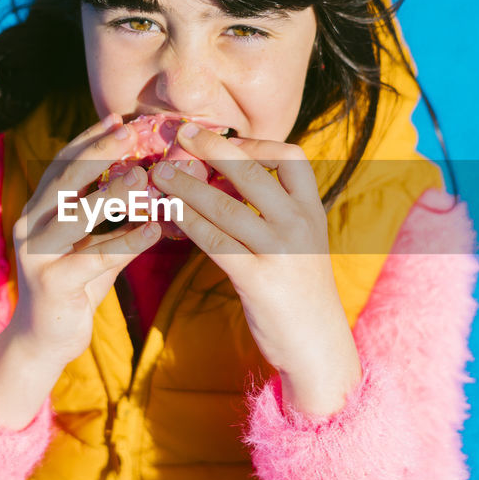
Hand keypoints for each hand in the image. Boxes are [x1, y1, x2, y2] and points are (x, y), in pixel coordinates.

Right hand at [6, 113, 160, 371]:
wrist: (45, 339)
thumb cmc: (76, 283)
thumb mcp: (95, 241)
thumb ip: (115, 213)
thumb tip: (155, 179)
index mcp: (39, 208)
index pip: (61, 162)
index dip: (89, 139)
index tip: (119, 118)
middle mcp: (30, 224)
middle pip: (64, 180)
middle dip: (98, 153)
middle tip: (131, 132)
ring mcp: (36, 254)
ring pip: (76, 216)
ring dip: (112, 194)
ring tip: (146, 177)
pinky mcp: (51, 284)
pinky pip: (93, 258)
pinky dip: (125, 242)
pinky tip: (154, 231)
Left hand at [148, 124, 359, 410]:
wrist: (318, 346)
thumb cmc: (300, 291)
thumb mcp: (299, 242)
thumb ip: (274, 212)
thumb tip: (226, 179)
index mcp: (312, 210)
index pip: (291, 157)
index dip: (254, 142)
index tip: (223, 138)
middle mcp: (300, 224)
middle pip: (254, 171)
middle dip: (213, 148)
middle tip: (182, 133)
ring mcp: (282, 251)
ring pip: (227, 205)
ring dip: (188, 185)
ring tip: (160, 173)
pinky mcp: (259, 280)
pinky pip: (216, 241)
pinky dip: (188, 222)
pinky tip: (168, 213)